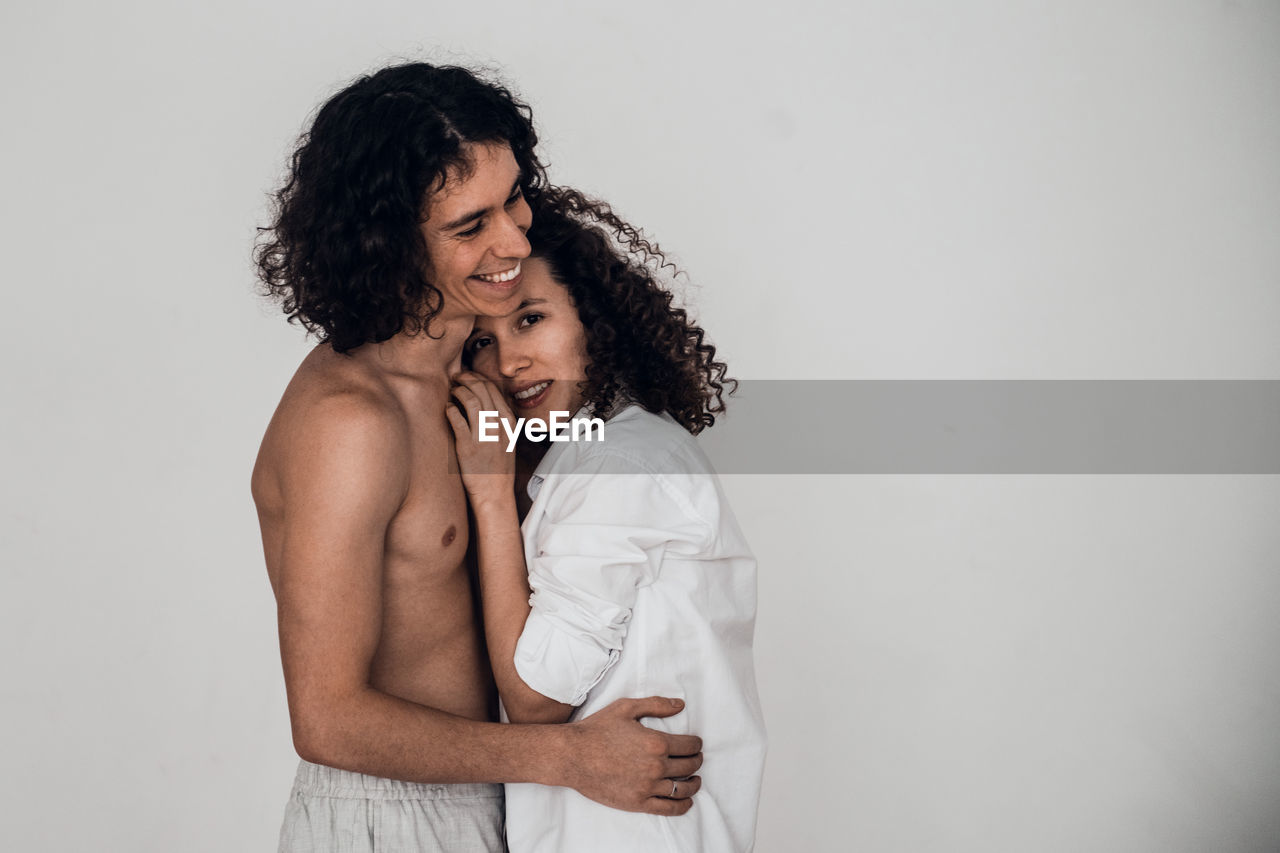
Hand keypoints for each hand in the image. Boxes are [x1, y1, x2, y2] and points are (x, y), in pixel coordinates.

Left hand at [446, 372, 516, 508]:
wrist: (495, 493)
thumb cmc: (498, 468)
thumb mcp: (507, 441)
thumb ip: (499, 420)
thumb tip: (483, 401)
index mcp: (509, 422)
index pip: (493, 389)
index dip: (477, 378)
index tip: (468, 377)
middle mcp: (498, 425)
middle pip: (481, 389)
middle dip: (466, 379)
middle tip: (456, 378)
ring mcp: (484, 435)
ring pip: (470, 400)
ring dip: (458, 391)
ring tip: (452, 391)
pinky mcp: (468, 446)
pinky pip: (457, 419)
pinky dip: (450, 409)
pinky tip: (447, 409)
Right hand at [562, 696, 703, 815]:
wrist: (572, 755)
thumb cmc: (597, 729)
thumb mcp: (626, 708)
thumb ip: (656, 705)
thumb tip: (681, 705)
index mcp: (657, 743)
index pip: (690, 745)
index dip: (696, 744)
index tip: (696, 744)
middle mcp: (656, 767)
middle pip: (690, 766)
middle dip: (697, 761)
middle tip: (696, 758)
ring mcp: (647, 787)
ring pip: (682, 788)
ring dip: (694, 783)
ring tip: (695, 780)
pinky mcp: (637, 803)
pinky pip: (668, 808)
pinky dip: (682, 805)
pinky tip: (686, 800)